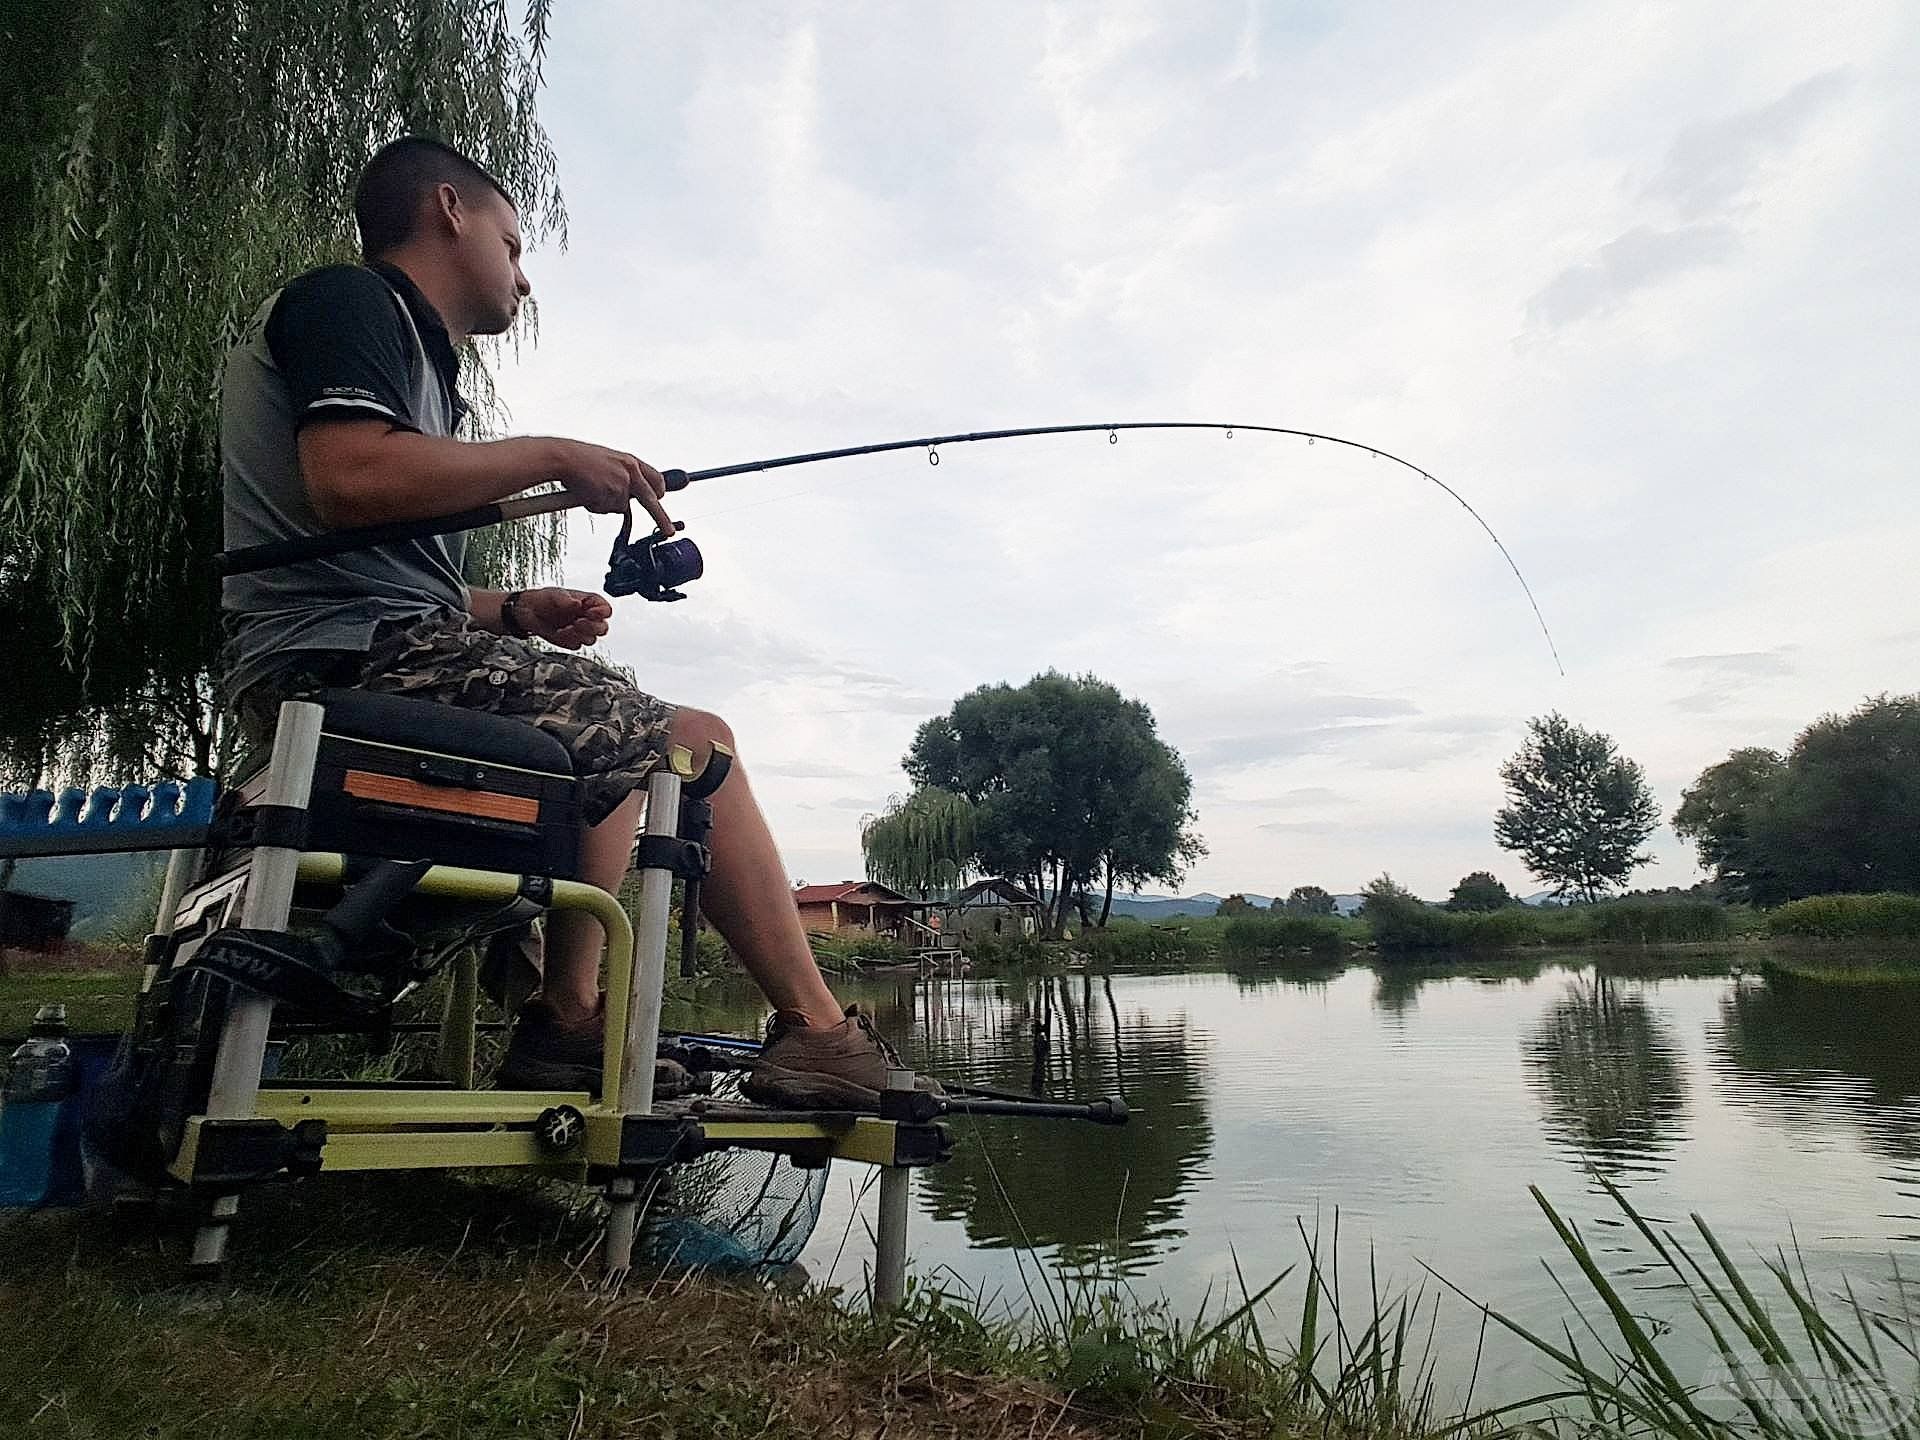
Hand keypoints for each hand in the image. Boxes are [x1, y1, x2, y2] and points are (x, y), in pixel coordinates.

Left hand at [518, 587, 612, 649]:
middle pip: (603, 628)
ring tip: (565, 628)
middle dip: (592, 627)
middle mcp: (587, 617)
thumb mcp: (555, 594)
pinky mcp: (571, 641)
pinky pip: (577, 645)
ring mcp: (580, 631)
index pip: (605, 609)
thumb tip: (577, 604)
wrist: (527, 612)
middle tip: (577, 623)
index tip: (590, 613)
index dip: (602, 612)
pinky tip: (559, 633)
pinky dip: (568, 640)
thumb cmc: (544, 599)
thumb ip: (567, 599)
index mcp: (588, 603)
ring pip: (592, 639)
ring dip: (579, 635)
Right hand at [551, 439, 676, 534]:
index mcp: (631, 461)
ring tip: (591, 488)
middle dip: (661, 518)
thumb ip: (622, 475)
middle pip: (651, 500)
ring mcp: (621, 484)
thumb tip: (628, 495)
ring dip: (605, 503)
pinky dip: (595, 505)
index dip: (660, 491)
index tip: (662, 499)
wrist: (563, 457)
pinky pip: (605, 508)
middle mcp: (630, 472)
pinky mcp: (610, 494)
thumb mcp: (609, 461)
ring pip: (619, 507)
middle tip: (669, 531)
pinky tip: (587, 491)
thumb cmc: (581, 459)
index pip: (656, 478)